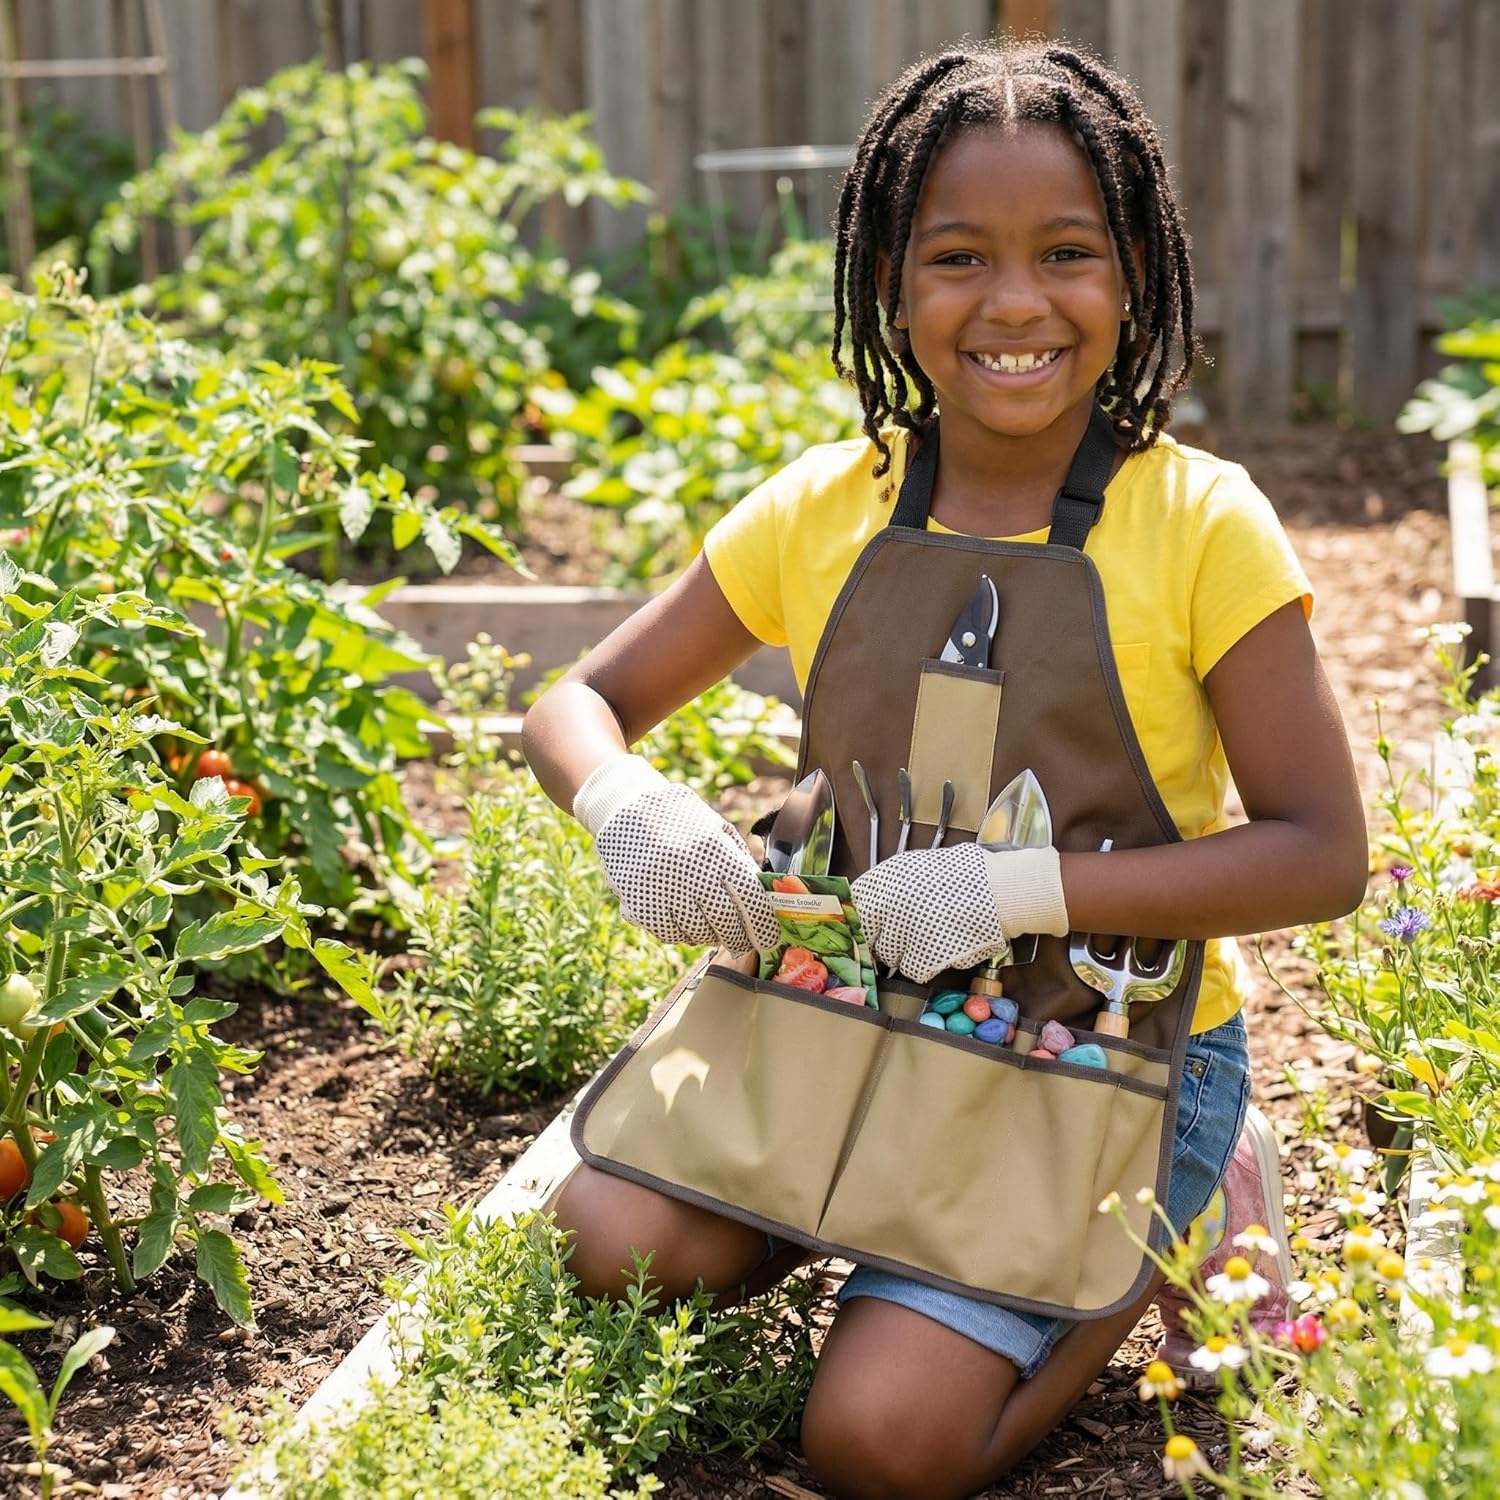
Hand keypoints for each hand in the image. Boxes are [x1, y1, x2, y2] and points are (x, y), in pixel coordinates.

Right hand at [575, 756, 779, 953]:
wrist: (626, 808)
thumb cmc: (681, 820)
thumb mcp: (716, 831)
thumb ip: (739, 863)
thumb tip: (762, 901)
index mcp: (716, 851)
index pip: (749, 899)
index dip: (762, 926)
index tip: (768, 939)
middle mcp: (690, 872)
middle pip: (724, 923)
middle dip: (738, 940)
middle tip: (742, 945)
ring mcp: (663, 890)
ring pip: (696, 933)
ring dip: (708, 937)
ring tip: (710, 928)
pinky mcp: (638, 904)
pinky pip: (668, 934)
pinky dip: (680, 933)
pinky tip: (683, 921)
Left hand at [850, 843, 1068, 982]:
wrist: (1002, 890)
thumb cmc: (964, 876)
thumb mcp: (917, 869)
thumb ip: (890, 889)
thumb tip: (867, 910)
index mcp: (884, 879)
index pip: (852, 911)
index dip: (860, 924)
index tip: (868, 930)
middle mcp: (888, 904)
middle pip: (870, 938)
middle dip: (885, 940)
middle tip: (909, 933)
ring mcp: (905, 931)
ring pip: (892, 957)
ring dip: (909, 952)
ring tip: (934, 935)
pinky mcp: (924, 956)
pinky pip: (914, 970)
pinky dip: (928, 964)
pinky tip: (945, 946)